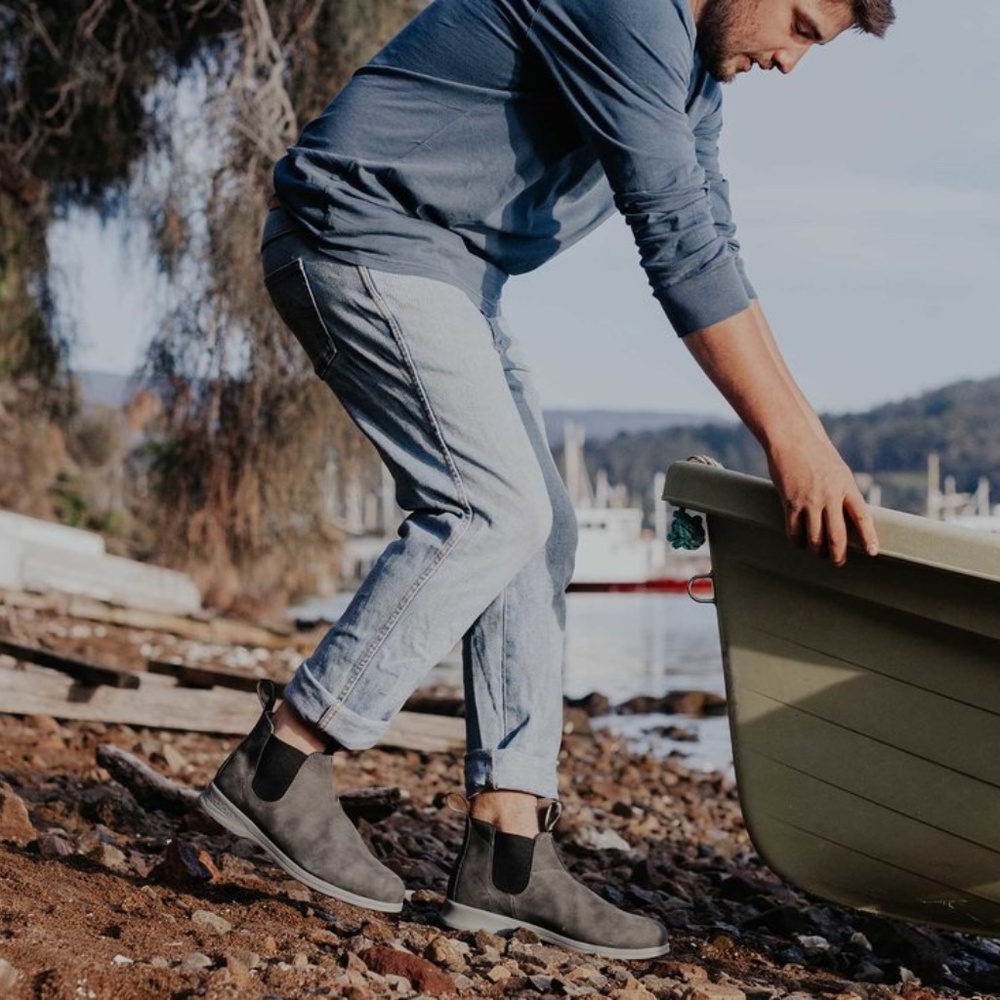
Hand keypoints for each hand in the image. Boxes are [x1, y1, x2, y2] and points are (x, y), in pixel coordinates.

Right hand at [766, 433, 878, 565]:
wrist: (792, 439)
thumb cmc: (817, 454)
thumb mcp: (839, 471)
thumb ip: (845, 492)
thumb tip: (849, 516)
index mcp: (847, 487)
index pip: (862, 517)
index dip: (868, 537)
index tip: (873, 552)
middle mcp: (830, 496)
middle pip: (837, 535)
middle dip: (838, 554)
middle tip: (838, 562)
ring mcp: (809, 500)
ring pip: (815, 537)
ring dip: (817, 550)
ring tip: (818, 553)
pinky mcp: (790, 502)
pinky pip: (794, 530)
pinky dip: (797, 541)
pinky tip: (799, 542)